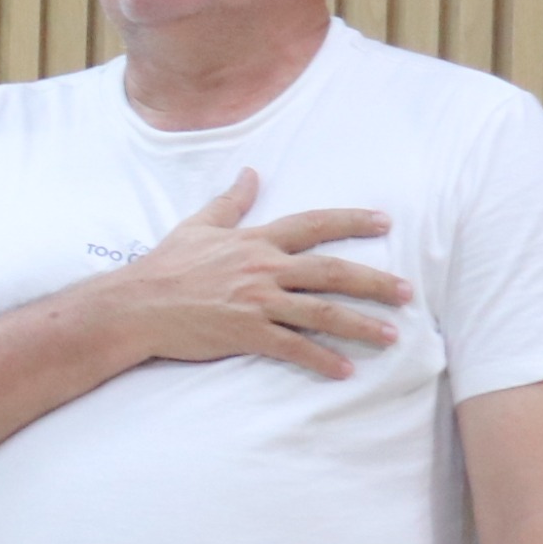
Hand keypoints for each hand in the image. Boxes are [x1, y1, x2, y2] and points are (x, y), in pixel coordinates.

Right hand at [108, 171, 407, 377]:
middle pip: (332, 272)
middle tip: (407, 292)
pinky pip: (293, 348)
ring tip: (391, 335)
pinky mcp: (246, 333)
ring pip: (321, 312)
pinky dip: (320, 359)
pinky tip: (344, 370)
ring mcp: (256, 302)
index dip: (351, 221)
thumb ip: (230, 202)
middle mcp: (263, 268)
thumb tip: (251, 172)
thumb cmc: (164, 266)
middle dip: (374, 282)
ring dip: (360, 324)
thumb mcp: (198, 226)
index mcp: (255, 241)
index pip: (313, 224)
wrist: (135, 305)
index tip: (384, 221)